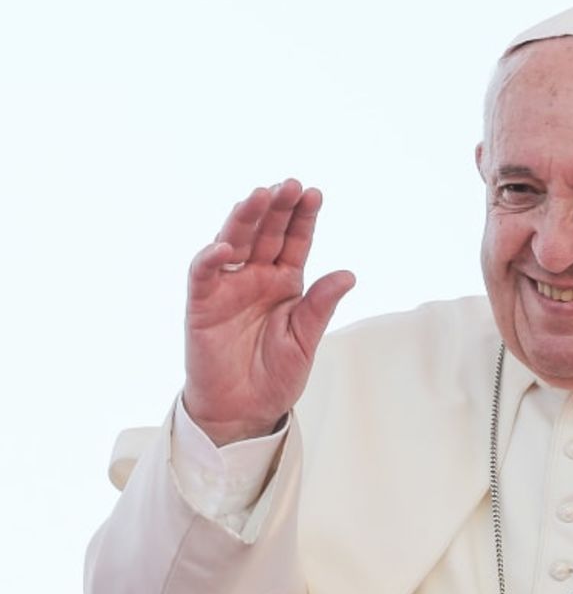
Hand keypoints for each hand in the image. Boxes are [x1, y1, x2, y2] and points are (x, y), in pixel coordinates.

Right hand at [182, 180, 354, 445]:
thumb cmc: (276, 375)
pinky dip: (211, 257)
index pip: (295, 240)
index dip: (303, 217)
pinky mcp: (201, 303)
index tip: (314, 193)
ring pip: (235, 241)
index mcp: (286, 282)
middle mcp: (256, 276)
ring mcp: (228, 286)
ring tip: (259, 196)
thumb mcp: (306, 340)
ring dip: (245, 218)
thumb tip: (349, 274)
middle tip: (289, 184)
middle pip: (266, 232)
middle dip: (277, 207)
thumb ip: (321, 306)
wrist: (244, 409)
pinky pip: (204, 273)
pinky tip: (226, 245)